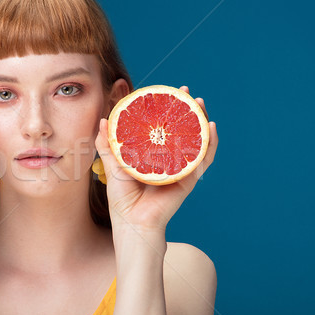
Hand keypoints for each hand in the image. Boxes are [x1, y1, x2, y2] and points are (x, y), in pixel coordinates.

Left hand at [95, 86, 217, 238]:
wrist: (132, 223)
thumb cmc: (122, 198)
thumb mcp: (112, 166)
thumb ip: (107, 144)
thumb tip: (103, 121)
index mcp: (153, 155)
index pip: (163, 128)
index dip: (166, 110)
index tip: (165, 93)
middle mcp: (169, 159)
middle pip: (182, 130)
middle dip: (187, 109)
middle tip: (186, 91)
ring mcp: (181, 168)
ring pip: (196, 140)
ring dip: (202, 120)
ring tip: (201, 103)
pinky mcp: (188, 179)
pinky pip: (203, 159)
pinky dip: (210, 143)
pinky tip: (211, 128)